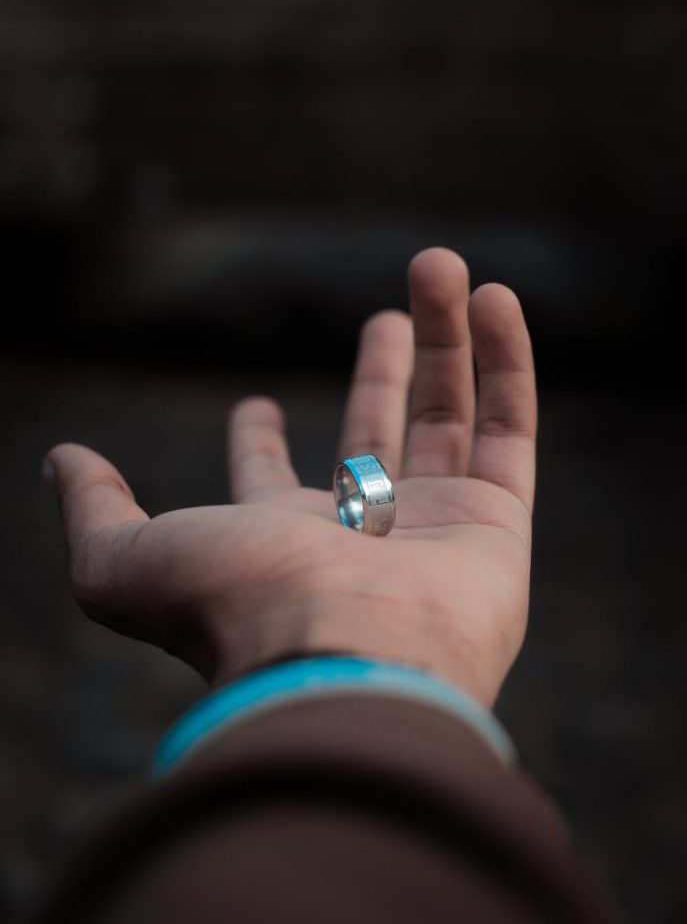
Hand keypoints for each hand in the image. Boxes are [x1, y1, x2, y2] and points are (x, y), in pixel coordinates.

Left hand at [44, 248, 536, 709]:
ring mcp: (436, 527)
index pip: (270, 479)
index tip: (252, 403)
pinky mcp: (497, 523)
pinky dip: (506, 359)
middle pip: (377, 431)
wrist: (341, 660)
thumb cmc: (234, 609)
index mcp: (280, 541)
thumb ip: (95, 511)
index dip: (257, 442)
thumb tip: (62, 459)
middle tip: (385, 314)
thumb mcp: (125, 562)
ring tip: (437, 265)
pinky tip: (494, 296)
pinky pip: (510, 425)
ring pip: (448, 415)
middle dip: (382, 370)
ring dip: (445, 339)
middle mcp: (362, 534)